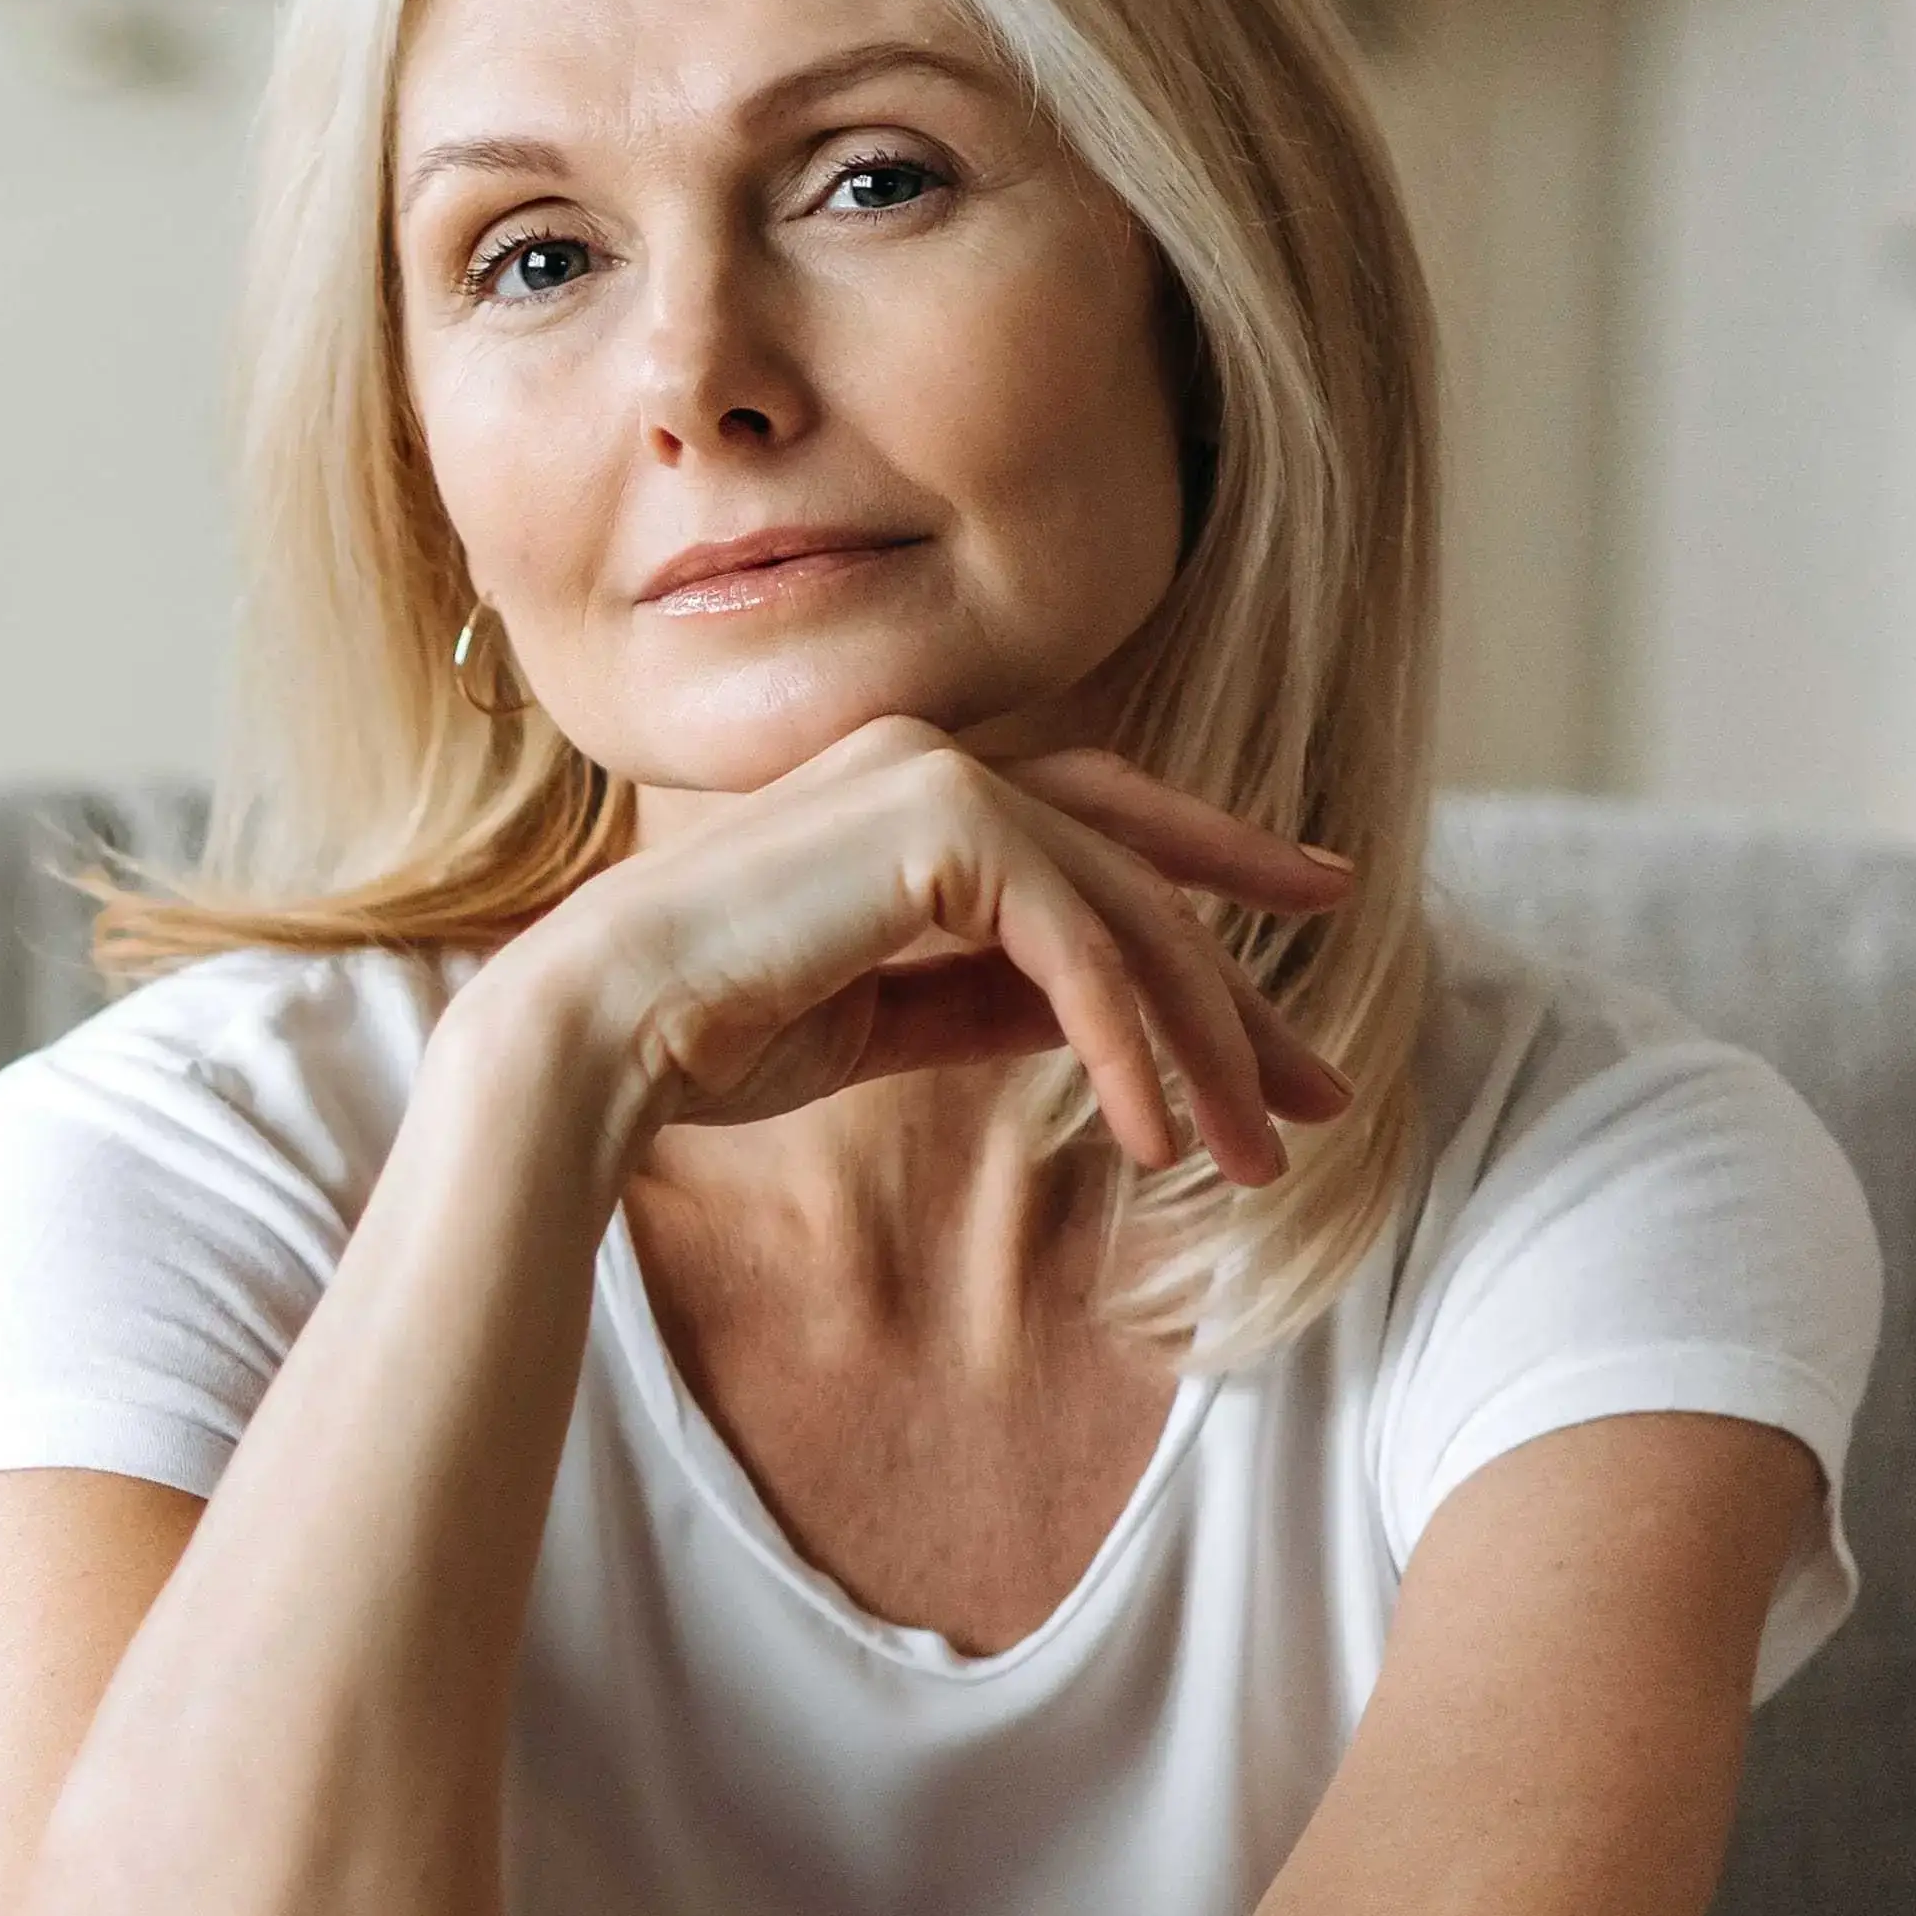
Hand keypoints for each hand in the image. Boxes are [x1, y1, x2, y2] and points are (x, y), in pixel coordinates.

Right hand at [480, 718, 1359, 1183]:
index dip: (1217, 865)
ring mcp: (939, 774)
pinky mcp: (943, 822)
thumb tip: (1107, 1026)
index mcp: (906, 787)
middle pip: (1141, 872)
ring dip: (1205, 1047)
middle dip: (1239, 993)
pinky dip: (1128, 1049)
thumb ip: (990, 1000)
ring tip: (1253, 1159)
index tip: (1317, 906)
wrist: (593, 1033)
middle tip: (1322, 1093)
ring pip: (1132, 913)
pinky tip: (1151, 1141)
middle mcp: (935, 756)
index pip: (1098, 821)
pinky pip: (1081, 948)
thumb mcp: (885, 1020)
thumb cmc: (702, 1035)